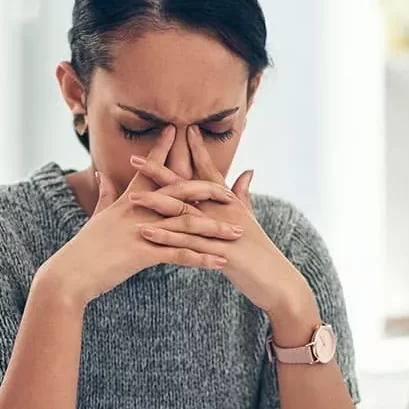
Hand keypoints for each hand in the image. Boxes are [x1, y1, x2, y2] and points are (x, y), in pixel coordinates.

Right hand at [40, 126, 246, 304]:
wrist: (69, 274)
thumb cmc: (83, 250)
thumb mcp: (95, 217)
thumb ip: (103, 195)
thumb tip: (102, 175)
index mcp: (126, 202)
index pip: (150, 171)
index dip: (163, 150)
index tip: (177, 131)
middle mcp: (136, 212)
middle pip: (178, 193)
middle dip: (207, 190)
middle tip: (230, 190)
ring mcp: (140, 231)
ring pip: (186, 225)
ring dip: (215, 229)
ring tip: (238, 232)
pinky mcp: (142, 254)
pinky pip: (179, 255)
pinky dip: (202, 258)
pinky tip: (221, 261)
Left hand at [129, 126, 315, 319]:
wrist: (275, 280)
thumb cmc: (259, 252)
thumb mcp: (250, 219)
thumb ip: (244, 195)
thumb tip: (247, 171)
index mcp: (229, 203)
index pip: (208, 171)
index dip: (195, 149)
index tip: (181, 129)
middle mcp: (224, 211)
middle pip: (188, 185)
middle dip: (160, 171)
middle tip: (134, 157)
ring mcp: (221, 231)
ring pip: (184, 212)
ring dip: (157, 203)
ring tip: (132, 197)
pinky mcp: (219, 252)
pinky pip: (187, 242)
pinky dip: (167, 236)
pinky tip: (146, 232)